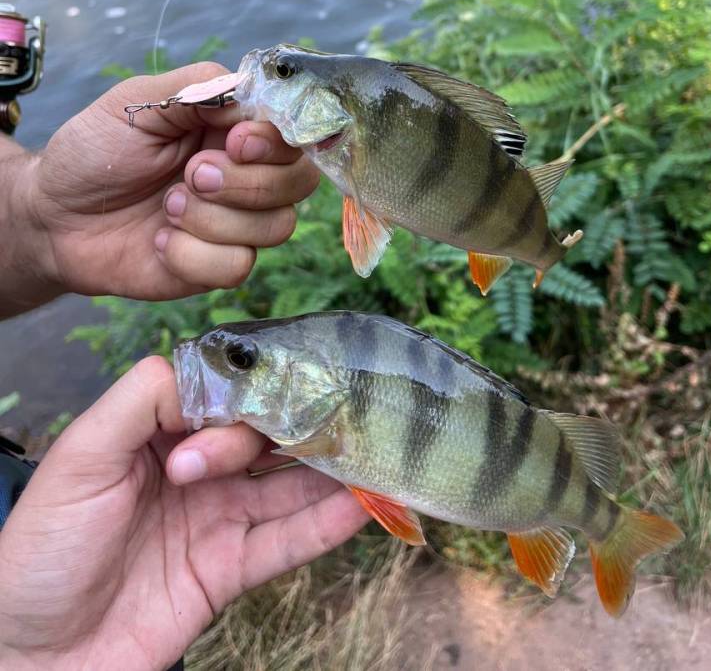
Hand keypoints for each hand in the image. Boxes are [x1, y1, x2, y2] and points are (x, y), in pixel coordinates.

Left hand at [0, 356, 367, 670]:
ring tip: (379, 446)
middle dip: (305, 422)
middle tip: (348, 414)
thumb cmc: (41, 550)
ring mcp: (216, 518)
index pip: (227, 394)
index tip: (291, 386)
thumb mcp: (81, 456)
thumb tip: (211, 365)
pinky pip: (286, 542)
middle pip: (265, 435)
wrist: (32, 657)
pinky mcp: (229, 571)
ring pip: (288, 485)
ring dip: (332, 468)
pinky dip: (327, 524)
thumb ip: (142, 400)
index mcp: (160, 431)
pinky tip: (364, 502)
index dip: (257, 388)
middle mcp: (196, 468)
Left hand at [3, 63, 318, 313]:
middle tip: (190, 176)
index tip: (235, 141)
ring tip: (166, 206)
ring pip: (276, 227)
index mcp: (234, 129)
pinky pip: (238, 265)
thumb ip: (195, 88)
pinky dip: (194, 254)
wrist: (52, 215)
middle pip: (298, 181)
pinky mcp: (216, 266)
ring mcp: (235, 223)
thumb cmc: (94, 151)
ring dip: (214, 218)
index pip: (294, 133)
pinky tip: (160, 241)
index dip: (276, 141)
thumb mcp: (137, 102)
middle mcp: (246, 175)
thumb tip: (248, 91)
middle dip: (246, 182)